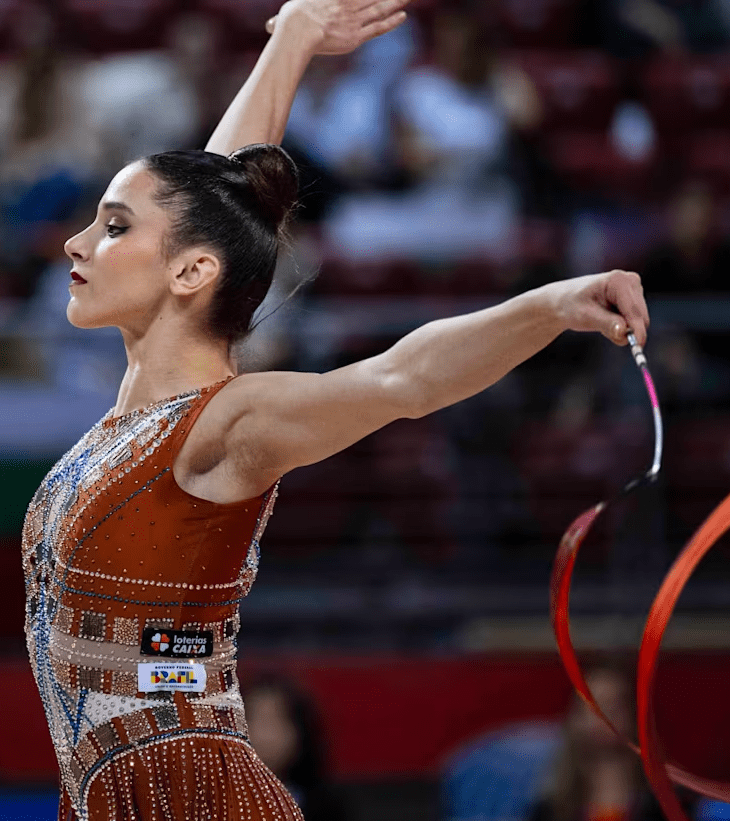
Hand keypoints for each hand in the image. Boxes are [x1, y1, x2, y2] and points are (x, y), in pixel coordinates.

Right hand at [265, 0, 409, 54]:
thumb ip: (280, 22)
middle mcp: (347, 4)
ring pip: (379, 7)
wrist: (298, 30)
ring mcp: (353, 19)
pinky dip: (391, 21)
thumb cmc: (288, 25)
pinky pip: (378, 27)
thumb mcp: (286, 17)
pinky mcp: (356, 35)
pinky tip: (402, 15)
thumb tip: (269, 26)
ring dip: (395, 1)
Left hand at [549, 270, 649, 346]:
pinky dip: (622, 327)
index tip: (638, 347)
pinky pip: (635, 321)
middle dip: (628, 331)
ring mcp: (634, 289)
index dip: (637, 330)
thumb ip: (606, 324)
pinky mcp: (634, 298)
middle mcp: (630, 281)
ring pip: (639, 320)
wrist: (564, 301)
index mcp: (618, 281)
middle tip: (608, 335)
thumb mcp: (584, 316)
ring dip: (623, 330)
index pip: (633, 310)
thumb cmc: (571, 305)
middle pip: (641, 316)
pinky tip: (606, 320)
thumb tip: (624, 332)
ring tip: (600, 323)